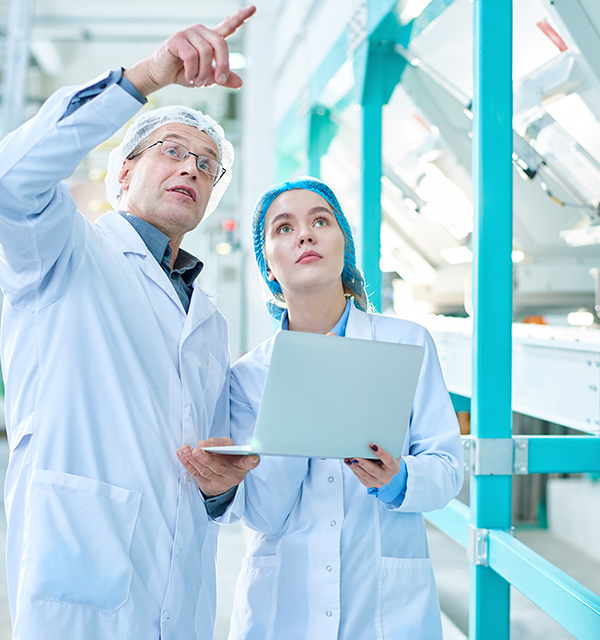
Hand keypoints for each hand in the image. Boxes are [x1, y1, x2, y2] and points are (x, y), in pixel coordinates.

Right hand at [124, 5, 255, 95]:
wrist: (162, 74)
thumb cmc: (184, 73)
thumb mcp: (207, 78)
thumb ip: (222, 79)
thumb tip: (240, 83)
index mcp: (210, 39)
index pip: (228, 27)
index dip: (240, 18)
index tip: (253, 9)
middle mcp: (201, 32)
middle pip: (221, 44)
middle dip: (222, 66)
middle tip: (219, 81)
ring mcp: (188, 33)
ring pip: (206, 53)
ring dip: (203, 73)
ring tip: (196, 81)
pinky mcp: (177, 39)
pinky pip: (192, 56)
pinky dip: (192, 71)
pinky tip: (188, 76)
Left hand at [177, 436, 259, 496]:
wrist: (223, 475)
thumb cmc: (228, 456)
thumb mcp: (229, 446)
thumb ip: (221, 443)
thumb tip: (207, 443)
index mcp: (242, 465)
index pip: (248, 463)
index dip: (251, 461)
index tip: (254, 457)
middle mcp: (233, 475)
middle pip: (219, 468)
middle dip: (207, 458)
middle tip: (198, 450)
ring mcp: (220, 483)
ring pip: (204, 471)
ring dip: (193, 460)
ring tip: (186, 450)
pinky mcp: (207, 485)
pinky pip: (195, 474)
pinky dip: (187, 463)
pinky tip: (182, 454)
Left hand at [344, 444, 399, 488]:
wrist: (387, 469)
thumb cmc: (387, 457)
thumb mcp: (390, 452)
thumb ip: (384, 447)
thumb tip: (370, 438)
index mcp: (394, 467)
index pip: (388, 460)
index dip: (381, 453)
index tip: (372, 445)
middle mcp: (387, 477)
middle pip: (373, 470)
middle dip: (363, 463)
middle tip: (354, 457)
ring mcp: (378, 482)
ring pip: (365, 475)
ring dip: (355, 467)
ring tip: (348, 459)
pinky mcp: (370, 484)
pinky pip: (360, 477)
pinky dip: (354, 469)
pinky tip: (349, 463)